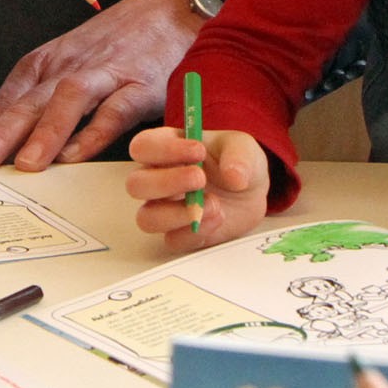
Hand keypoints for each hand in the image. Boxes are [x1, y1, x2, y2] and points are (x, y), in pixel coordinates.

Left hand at [0, 0, 198, 172]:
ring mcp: (106, 73)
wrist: (173, 10)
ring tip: (26, 165)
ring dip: (46, 131)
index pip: (9, 97)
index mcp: (50, 62)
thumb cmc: (121, 43)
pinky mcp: (141, 84)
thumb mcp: (74, 62)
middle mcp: (70, 66)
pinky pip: (116, 108)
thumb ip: (46, 98)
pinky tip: (79, 154)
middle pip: (29, 99)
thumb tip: (12, 145)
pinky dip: (96, 130)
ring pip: (69, 99)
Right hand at [127, 125, 268, 250]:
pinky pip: (173, 240)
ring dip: (176, 214)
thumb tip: (233, 175)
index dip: (163, 149)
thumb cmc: (237, 164)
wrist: (252, 193)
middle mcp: (159, 180)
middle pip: (135, 185)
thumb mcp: (244, 148)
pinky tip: (217, 218)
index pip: (143, 146)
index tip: (198, 151)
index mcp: (166, 149)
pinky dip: (195, 233)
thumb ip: (239, 156)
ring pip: (146, 218)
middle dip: (166, 182)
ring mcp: (166, 210)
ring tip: (213, 204)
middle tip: (200, 178)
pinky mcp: (180, 234)